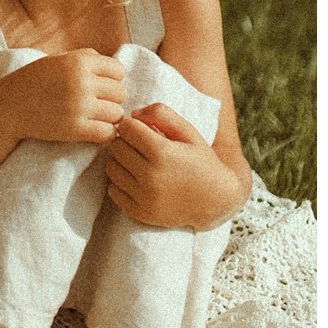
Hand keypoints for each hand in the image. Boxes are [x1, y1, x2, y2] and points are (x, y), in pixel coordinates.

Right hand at [2, 47, 126, 145]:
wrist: (8, 106)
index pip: (119, 71)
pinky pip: (108, 133)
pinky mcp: (75, 129)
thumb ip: (85, 57)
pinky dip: (105, 133)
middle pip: (121, 93)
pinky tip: (93, 130)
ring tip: (93, 117)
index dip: (112, 79)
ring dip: (109, 118)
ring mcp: (79, 106)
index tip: (100, 87)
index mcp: (78, 62)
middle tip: (96, 104)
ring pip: (117, 114)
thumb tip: (116, 67)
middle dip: (111, 99)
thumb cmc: (33, 81)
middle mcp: (81, 82)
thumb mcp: (57, 60)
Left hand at [107, 103, 242, 228]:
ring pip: (111, 168)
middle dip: (125, 142)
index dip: (133, 125)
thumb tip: (132, 114)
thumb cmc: (201, 161)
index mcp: (162, 153)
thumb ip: (161, 113)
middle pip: (116, 147)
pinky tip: (137, 180)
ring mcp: (144, 197)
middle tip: (141, 147)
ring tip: (138, 162)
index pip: (126, 128)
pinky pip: (113, 191)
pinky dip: (120, 183)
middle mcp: (151, 176)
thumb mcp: (188, 131)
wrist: (217, 201)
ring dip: (121, 162)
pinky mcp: (140, 213)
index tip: (143, 131)